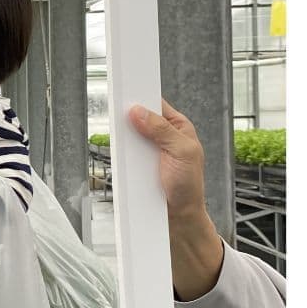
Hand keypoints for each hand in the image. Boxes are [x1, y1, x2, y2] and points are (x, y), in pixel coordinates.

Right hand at [128, 100, 223, 300]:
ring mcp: (148, 151)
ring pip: (130, 136)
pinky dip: (120, 153)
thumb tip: (138, 112)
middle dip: (129, 117)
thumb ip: (162, 130)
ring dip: (124, 137)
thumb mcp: (182, 152)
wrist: (178, 218)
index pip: (157, 104)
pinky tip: (118, 152)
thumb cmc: (189, 186)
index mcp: (178, 127)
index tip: (128, 89)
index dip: (142, 96)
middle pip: (140, 118)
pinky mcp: (137, 165)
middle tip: (119, 114)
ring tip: (119, 136)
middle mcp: (162, 136)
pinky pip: (124, 154)